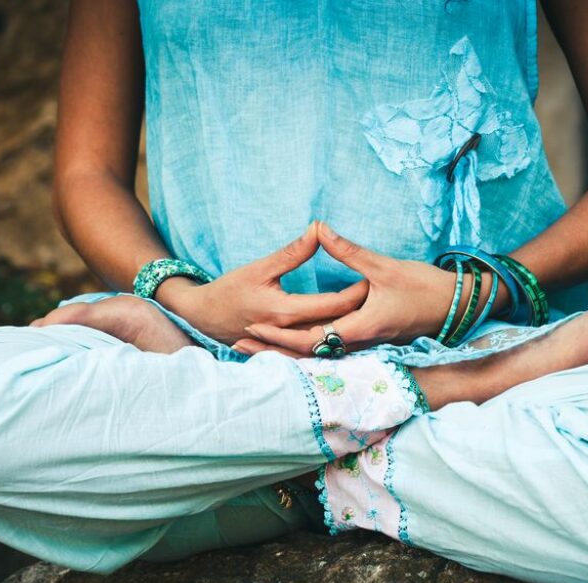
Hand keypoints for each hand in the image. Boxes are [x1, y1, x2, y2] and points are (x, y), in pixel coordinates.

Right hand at [156, 223, 367, 344]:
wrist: (204, 318)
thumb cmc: (229, 290)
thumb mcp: (260, 267)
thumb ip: (292, 252)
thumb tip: (318, 229)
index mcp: (286, 311)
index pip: (332, 305)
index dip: (356, 293)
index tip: (374, 279)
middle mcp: (291, 333)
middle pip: (336, 325)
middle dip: (360, 312)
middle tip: (383, 296)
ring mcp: (289, 345)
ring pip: (329, 341)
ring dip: (350, 329)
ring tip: (373, 313)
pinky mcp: (287, 349)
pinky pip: (316, 348)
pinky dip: (334, 341)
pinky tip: (351, 333)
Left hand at [235, 222, 502, 355]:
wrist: (457, 306)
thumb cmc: (425, 286)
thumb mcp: (384, 266)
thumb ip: (348, 251)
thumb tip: (319, 227)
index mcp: (362, 326)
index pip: (314, 337)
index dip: (281, 334)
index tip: (253, 325)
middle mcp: (361, 342)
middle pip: (309, 352)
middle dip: (273, 348)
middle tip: (239, 342)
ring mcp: (365, 344)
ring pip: (318, 355)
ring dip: (286, 352)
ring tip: (253, 346)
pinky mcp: (368, 341)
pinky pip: (331, 351)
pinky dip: (306, 350)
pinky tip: (288, 346)